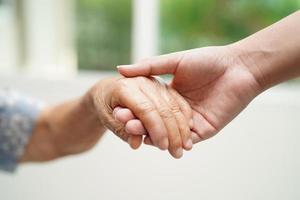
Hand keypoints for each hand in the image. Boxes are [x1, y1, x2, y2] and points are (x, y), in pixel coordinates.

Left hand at [88, 76, 192, 157]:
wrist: (106, 90)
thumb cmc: (105, 105)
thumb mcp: (106, 119)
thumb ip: (122, 131)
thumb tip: (137, 144)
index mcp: (125, 88)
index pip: (145, 109)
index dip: (156, 129)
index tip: (163, 147)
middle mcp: (141, 82)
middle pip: (163, 108)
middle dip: (172, 132)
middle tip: (177, 153)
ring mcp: (153, 82)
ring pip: (173, 104)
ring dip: (182, 126)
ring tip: (186, 146)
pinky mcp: (162, 85)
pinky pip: (177, 99)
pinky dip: (184, 114)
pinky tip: (190, 129)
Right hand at [117, 45, 261, 142]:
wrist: (238, 67)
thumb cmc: (209, 60)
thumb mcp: (175, 61)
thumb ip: (150, 67)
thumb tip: (120, 68)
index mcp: (171, 93)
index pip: (149, 105)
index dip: (134, 108)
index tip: (118, 109)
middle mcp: (178, 109)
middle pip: (155, 120)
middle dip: (138, 122)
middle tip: (122, 122)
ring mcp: (190, 121)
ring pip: (168, 132)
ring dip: (150, 133)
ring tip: (133, 130)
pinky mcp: (204, 130)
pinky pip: (185, 139)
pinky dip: (170, 141)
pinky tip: (154, 140)